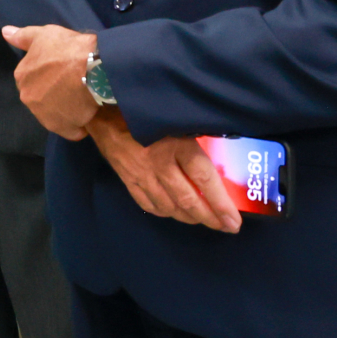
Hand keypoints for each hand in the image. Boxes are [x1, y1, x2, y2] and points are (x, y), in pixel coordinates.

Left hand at [2, 22, 100, 139]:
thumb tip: (5, 32)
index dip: (48, 77)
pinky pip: (69, 130)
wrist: (92, 67)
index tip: (61, 73)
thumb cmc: (68, 48)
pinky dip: (77, 126)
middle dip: (54, 95)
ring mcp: (43, 115)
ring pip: (54, 115)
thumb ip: (22, 36)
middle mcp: (27, 97)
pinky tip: (87, 115)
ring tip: (82, 99)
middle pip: (41, 99)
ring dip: (65, 111)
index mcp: (21, 76)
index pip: (31, 80)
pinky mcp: (62, 127)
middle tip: (73, 86)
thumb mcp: (43, 34)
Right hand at [88, 110, 241, 232]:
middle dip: (210, 217)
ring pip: (169, 206)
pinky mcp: (127, 179)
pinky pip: (148, 204)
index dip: (221, 203)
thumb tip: (221, 153)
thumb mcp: (176, 118)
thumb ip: (195, 135)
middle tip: (226, 228)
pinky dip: (164, 213)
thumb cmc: (145, 109)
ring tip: (204, 221)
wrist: (102, 109)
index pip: (204, 179)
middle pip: (188, 199)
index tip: (234, 220)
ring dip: (189, 218)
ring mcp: (141, 174)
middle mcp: (159, 164)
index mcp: (176, 144)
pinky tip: (174, 212)